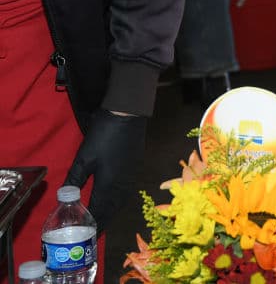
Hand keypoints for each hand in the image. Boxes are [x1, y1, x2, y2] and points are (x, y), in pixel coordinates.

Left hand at [65, 110, 146, 231]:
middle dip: (103, 222)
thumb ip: (75, 179)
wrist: (128, 116)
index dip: (93, 224)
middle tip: (93, 232)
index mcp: (110, 185)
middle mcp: (123, 185)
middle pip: (113, 210)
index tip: (86, 235)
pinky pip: (126, 193)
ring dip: (111, 213)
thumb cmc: (103, 136)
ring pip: (121, 202)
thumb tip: (64, 196)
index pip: (100, 211)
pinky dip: (118, 202)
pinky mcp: (135, 169)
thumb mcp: (84, 158)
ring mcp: (132, 177)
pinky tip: (113, 201)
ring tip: (102, 220)